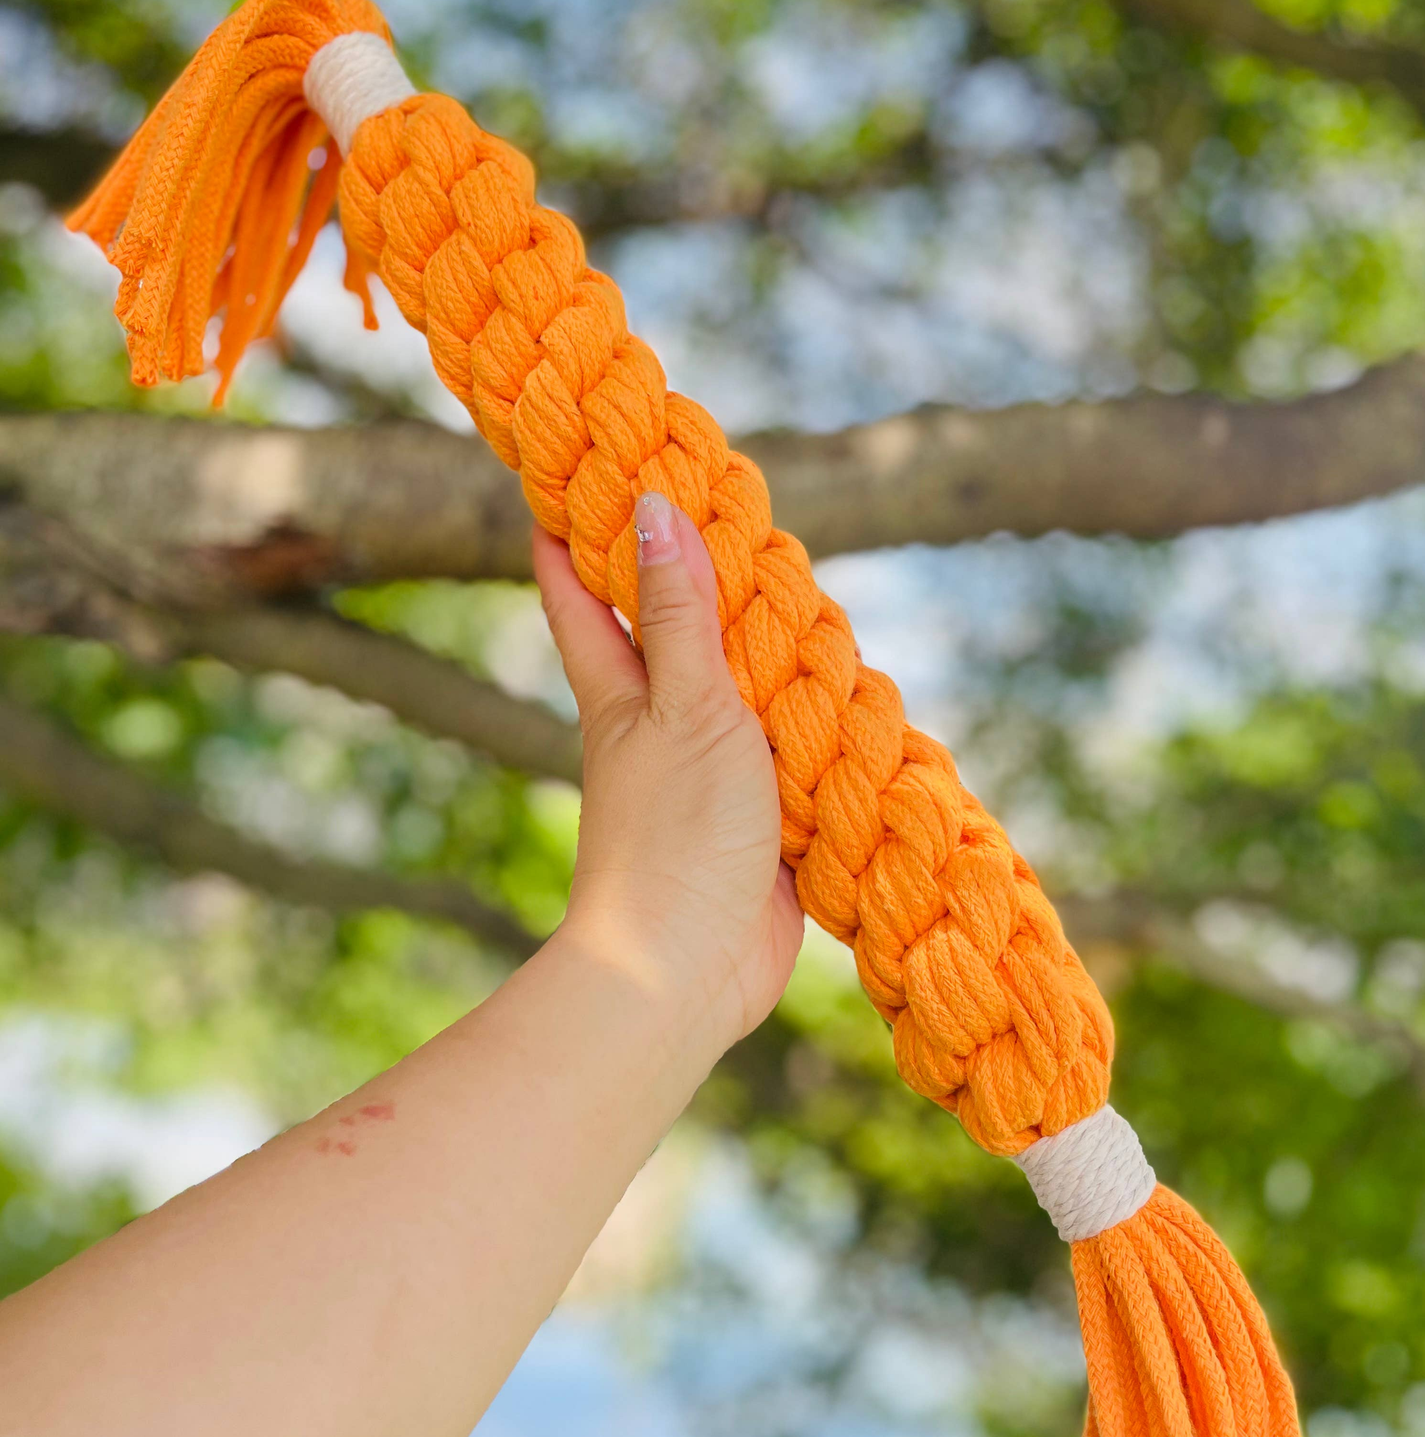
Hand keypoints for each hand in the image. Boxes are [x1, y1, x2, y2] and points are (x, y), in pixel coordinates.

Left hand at [534, 494, 803, 1068]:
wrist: (689, 969)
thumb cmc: (673, 833)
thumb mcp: (686, 706)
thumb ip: (678, 612)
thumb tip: (651, 504)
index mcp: (620, 691)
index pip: (578, 592)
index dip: (569, 529)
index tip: (569, 467)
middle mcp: (659, 722)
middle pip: (664, 627)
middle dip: (681, 568)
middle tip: (705, 496)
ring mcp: (710, 769)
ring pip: (737, 683)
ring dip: (762, 638)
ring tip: (795, 577)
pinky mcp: (762, 815)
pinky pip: (789, 745)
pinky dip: (811, 713)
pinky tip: (843, 689)